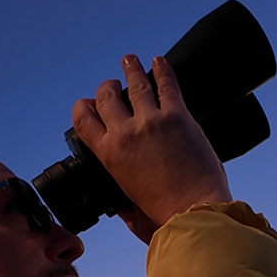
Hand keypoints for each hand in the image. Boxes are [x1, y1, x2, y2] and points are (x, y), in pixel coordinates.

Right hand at [71, 55, 232, 240]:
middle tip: (113, 83)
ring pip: (135, 83)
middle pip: (107, 96)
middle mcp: (125, 133)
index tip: (90, 103)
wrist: (193, 212)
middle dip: (108, 86)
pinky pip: (167, 84)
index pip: (83, 119)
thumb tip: (118, 208)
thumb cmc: (163, 216)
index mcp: (108, 155)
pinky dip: (162, 69)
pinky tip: (159, 62)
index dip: (84, 106)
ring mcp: (152, 121)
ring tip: (130, 60)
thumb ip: (121, 205)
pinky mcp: (178, 117)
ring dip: (131, 68)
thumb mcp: (129, 210)